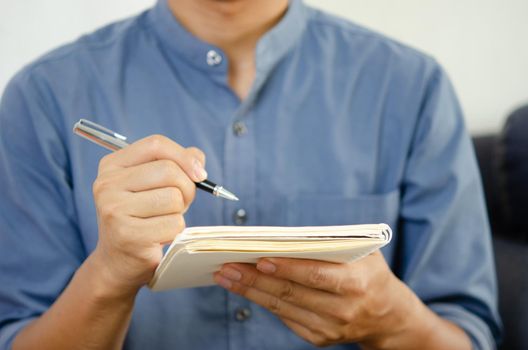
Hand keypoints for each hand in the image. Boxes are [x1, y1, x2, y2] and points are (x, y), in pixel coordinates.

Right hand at [91, 135, 206, 296]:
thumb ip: (176, 164)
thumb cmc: (143, 217)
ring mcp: (114, 210)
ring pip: (173, 198)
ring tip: (163, 220)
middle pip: (169, 170)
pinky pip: (174, 223)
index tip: (199, 174)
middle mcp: (107, 185)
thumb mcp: (154, 185)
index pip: (156, 144)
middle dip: (186, 188)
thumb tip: (198, 160)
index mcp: (112, 165)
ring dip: (179, 212)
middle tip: (179, 204)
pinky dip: (175, 230)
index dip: (184, 156)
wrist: (119, 262)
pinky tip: (159, 236)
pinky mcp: (128, 235)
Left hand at [214, 252, 423, 347]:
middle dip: (254, 279)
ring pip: (282, 307)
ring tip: (226, 276)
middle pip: (291, 293)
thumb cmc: (370, 274)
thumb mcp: (364, 252)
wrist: (387, 315)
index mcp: (355, 283)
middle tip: (227, 265)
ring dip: (250, 291)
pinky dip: (263, 302)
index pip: (315, 275)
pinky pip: (286, 318)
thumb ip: (332, 244)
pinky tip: (245, 289)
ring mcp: (330, 329)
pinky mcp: (319, 339)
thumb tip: (285, 237)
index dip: (286, 268)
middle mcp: (343, 310)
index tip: (259, 259)